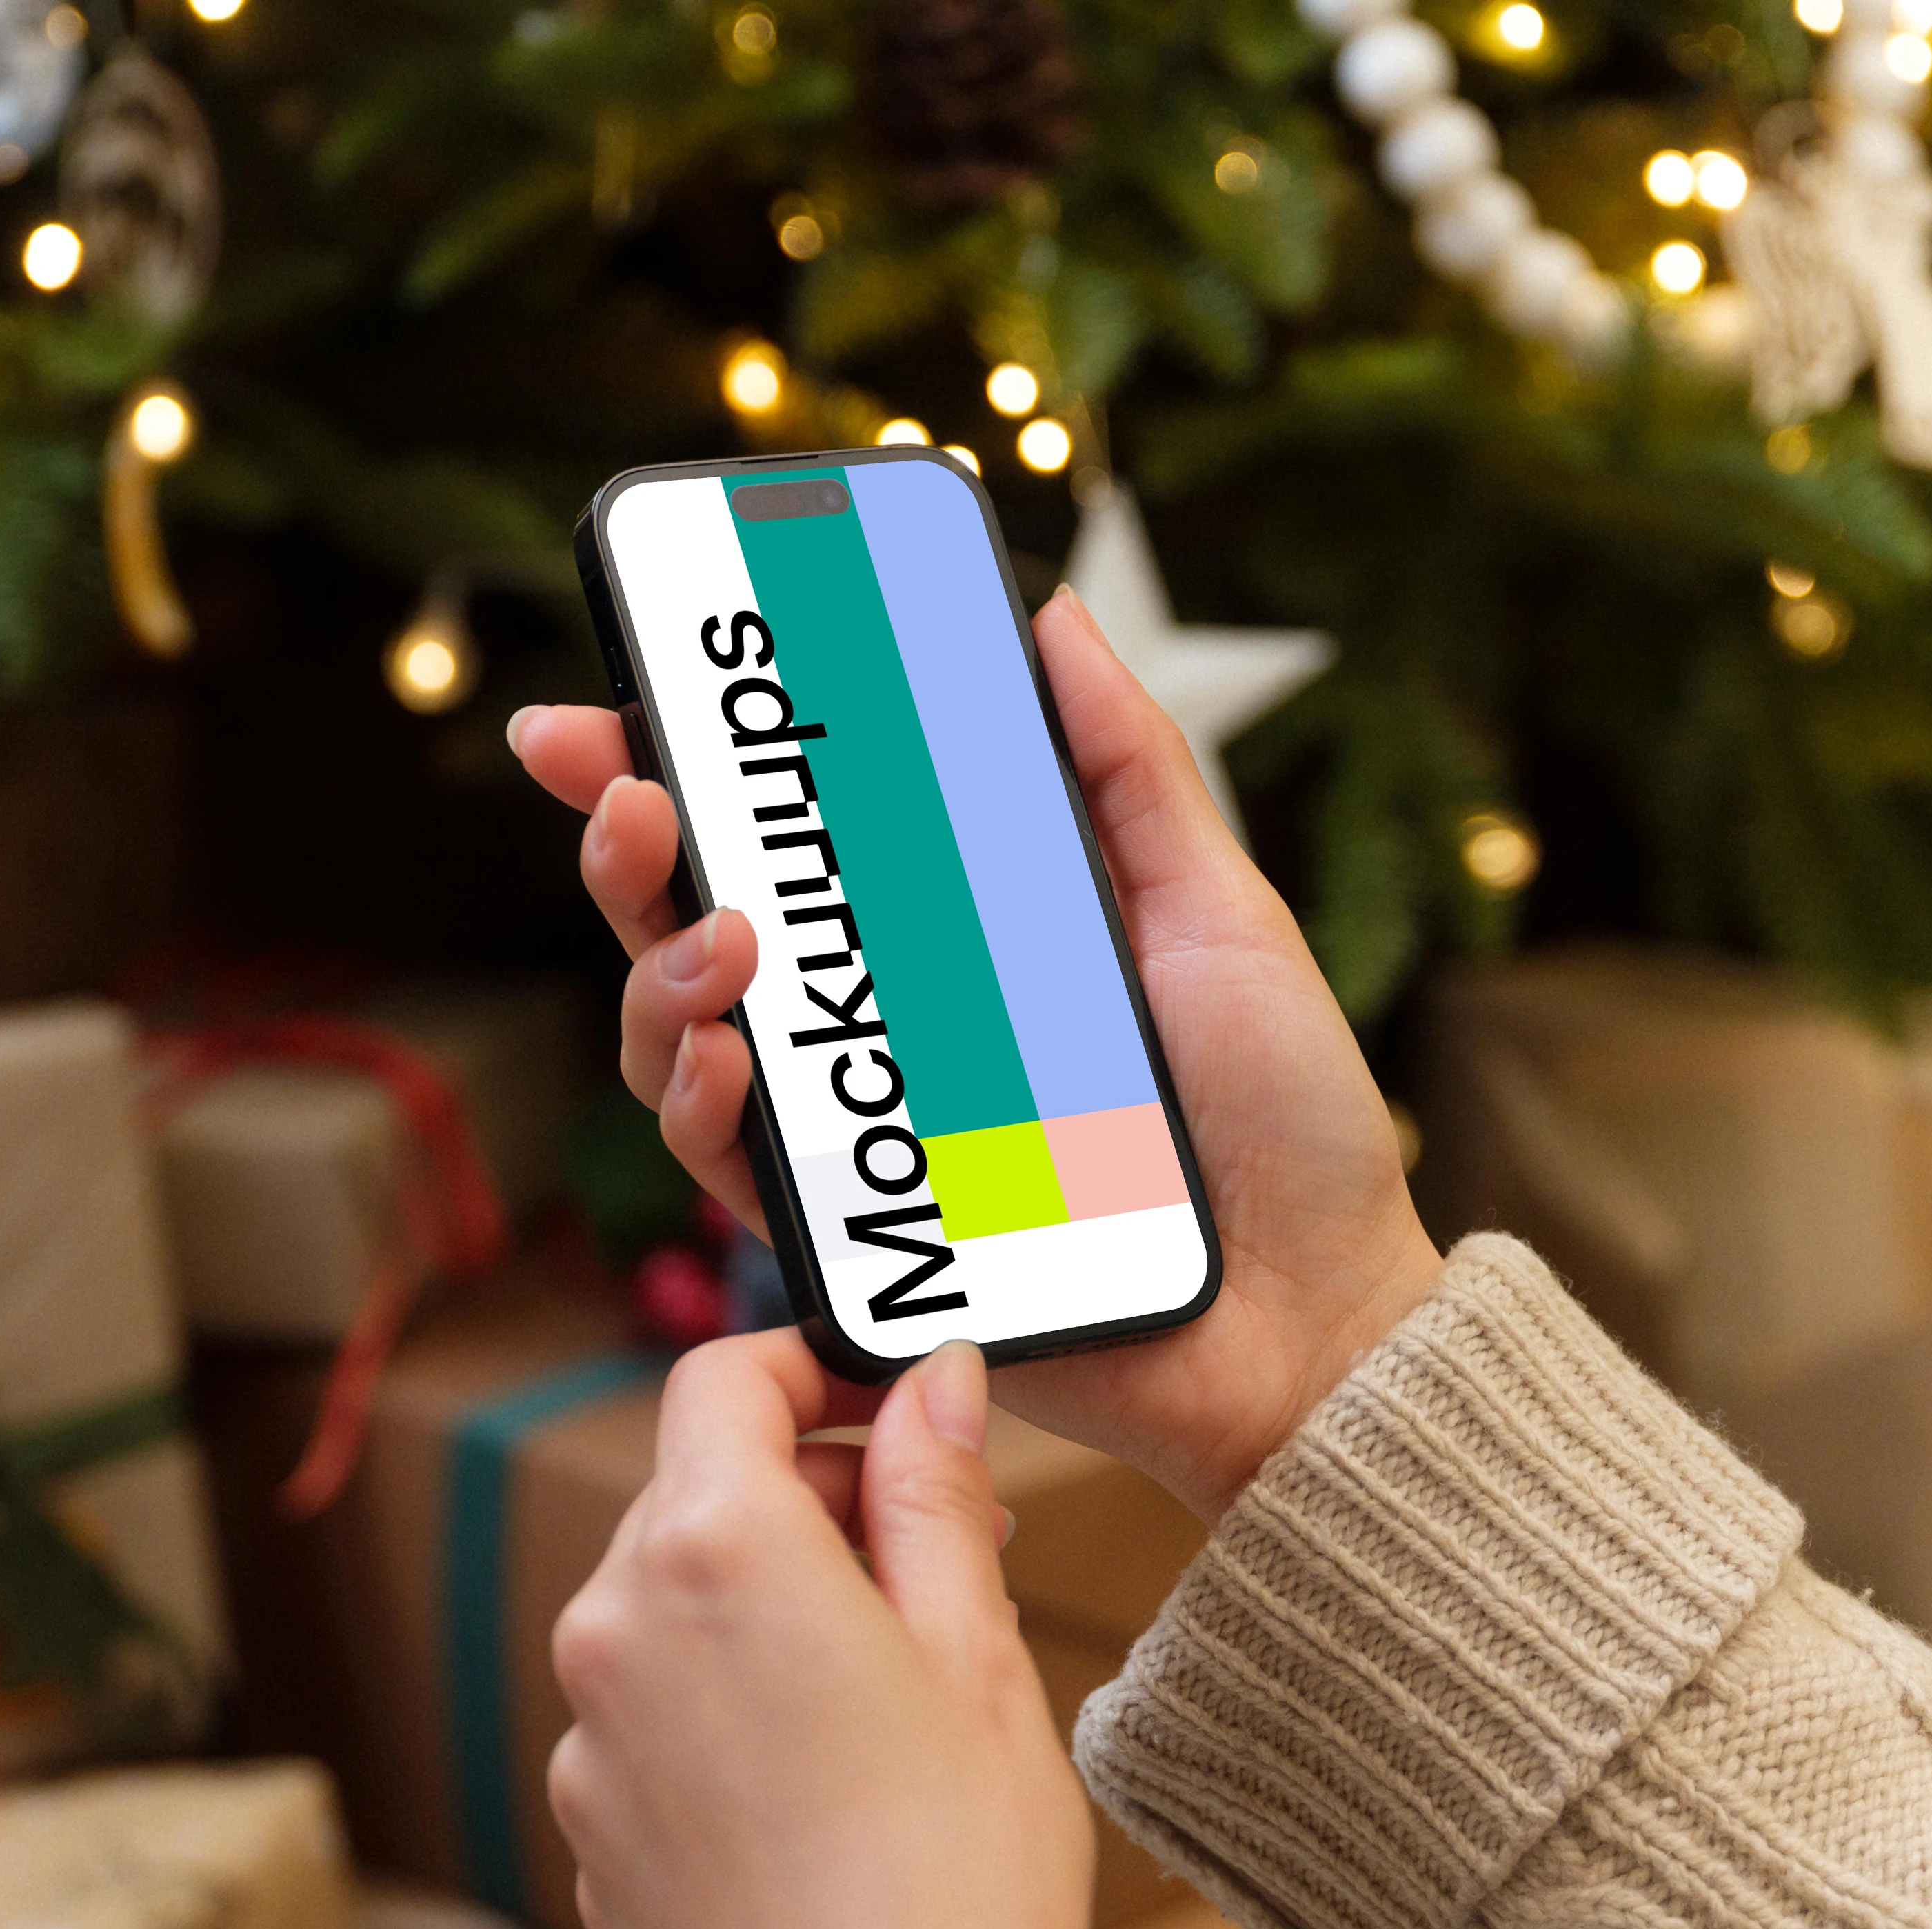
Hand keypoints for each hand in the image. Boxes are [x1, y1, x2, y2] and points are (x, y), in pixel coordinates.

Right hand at [511, 585, 1441, 1521]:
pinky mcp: (868, 1243)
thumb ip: (1127, 770)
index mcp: (949, 934)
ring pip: (684, 1044)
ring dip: (660, 974)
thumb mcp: (1216, 910)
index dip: (676, 766)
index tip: (610, 699)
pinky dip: (707, 1108)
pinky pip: (739, 1173)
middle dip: (627, 846)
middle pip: (693, 924)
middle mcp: (885, 1028)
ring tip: (721, 933)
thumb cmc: (1283, 1121)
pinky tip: (727, 1058)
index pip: (786, 837)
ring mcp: (865, 1133)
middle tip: (632, 793)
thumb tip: (1048, 616)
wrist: (1321, 1309)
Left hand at [548, 1334, 1100, 1928]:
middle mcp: (615, 1631)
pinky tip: (827, 1790)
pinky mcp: (591, 1832)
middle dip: (810, 1500)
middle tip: (939, 1557)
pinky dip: (727, 1714)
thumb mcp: (976, 1653)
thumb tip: (930, 1378)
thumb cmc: (962, 1884)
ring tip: (893, 1690)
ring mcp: (587, 1742)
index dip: (807, 1366)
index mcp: (714, 1553)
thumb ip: (933, 1493)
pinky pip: (653, 1721)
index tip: (885, 1399)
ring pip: (671, 1612)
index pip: (722, 1380)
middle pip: (695, 1493)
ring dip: (766, 1609)